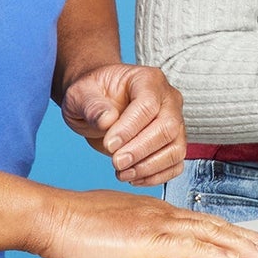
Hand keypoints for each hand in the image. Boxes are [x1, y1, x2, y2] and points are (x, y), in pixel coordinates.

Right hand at [32, 189, 257, 257]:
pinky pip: (186, 247)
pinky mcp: (145, 239)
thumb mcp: (116, 232)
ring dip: (240, 245)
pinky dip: (211, 253)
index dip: (232, 231)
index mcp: (158, 212)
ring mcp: (155, 224)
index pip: (204, 222)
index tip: (253, 240)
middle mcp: (163, 214)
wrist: (52, 217)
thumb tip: (152, 250)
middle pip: (215, 225)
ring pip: (209, 234)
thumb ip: (138, 240)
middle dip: (248, 238)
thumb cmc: (76, 226)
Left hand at [60, 63, 186, 186]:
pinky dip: (157, 176)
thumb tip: (107, 121)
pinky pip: (176, 163)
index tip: (109, 144)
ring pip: (176, 148)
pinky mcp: (173, 142)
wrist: (100, 103)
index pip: (148, 105)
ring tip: (121, 172)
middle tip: (116, 162)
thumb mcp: (81, 95)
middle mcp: (168, 99)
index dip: (130, 128)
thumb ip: (92, 106)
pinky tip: (133, 177)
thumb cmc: (92, 94)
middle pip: (168, 127)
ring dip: (149, 167)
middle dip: (141, 150)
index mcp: (148, 80)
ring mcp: (175, 121)